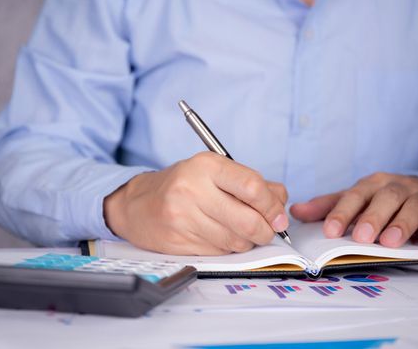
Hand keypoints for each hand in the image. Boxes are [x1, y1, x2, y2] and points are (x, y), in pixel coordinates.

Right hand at [104, 152, 288, 254]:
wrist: (138, 204)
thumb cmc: (183, 185)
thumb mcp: (214, 172)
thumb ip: (251, 183)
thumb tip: (279, 205)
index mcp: (206, 166)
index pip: (252, 187)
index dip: (273, 206)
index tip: (278, 217)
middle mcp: (193, 189)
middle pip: (248, 220)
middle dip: (265, 231)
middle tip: (267, 230)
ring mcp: (184, 217)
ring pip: (236, 241)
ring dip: (246, 241)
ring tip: (238, 230)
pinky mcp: (179, 241)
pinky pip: (219, 251)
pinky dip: (227, 247)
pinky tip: (219, 235)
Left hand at [290, 172, 417, 247]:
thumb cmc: (383, 199)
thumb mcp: (355, 199)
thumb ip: (327, 207)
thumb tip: (295, 211)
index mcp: (371, 185)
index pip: (354, 197)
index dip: (341, 213)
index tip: (330, 232)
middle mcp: (396, 187)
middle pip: (384, 199)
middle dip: (372, 217)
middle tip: (361, 237)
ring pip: (413, 207)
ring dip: (402, 224)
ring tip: (390, 242)